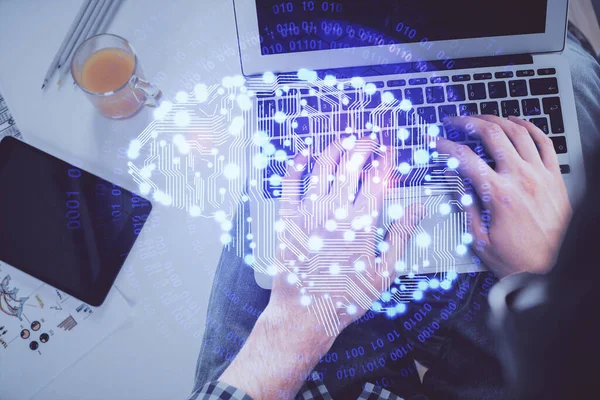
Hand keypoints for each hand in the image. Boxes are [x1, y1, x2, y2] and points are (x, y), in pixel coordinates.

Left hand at [270, 138, 425, 331]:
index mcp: (361, 222)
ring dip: (335, 149)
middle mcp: (335, 210)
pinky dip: (296, 165)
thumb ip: (400, 236)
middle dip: (363, 146)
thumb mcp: (383, 271)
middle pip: (351, 166)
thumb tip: (417, 210)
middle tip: (369, 139)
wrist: (305, 312)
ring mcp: (309, 212)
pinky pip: (290, 184)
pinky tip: (302, 153)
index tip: (389, 148)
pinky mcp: (288, 218)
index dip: (385, 159)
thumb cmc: (345, 296)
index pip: (377, 179)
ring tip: (344, 140)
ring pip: (322, 168)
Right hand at [437, 115, 571, 278]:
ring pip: (518, 131)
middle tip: (456, 121)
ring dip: (496, 119)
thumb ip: (468, 208)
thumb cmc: (520, 260)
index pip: (465, 159)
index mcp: (499, 195)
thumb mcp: (481, 240)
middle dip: (469, 122)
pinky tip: (518, 122)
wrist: (554, 270)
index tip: (439, 144)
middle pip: (492, 134)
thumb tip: (459, 185)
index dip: (447, 147)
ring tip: (481, 118)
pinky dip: (530, 127)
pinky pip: (544, 141)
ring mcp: (540, 175)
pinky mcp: (555, 177)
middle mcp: (521, 179)